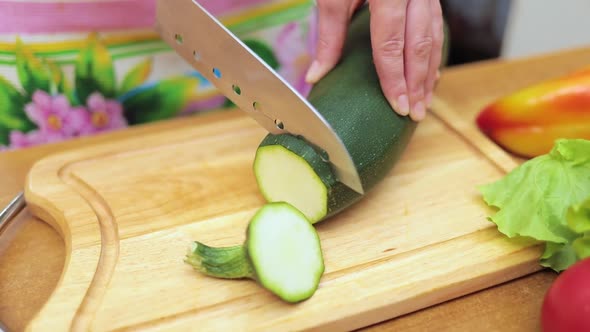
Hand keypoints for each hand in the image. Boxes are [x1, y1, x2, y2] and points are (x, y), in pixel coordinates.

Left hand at [305, 0, 443, 120]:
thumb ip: (329, 33)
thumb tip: (317, 75)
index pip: (392, 44)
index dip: (394, 78)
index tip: (397, 105)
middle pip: (419, 45)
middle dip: (418, 83)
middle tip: (415, 113)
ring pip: (434, 37)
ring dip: (429, 72)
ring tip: (424, 101)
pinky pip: (437, 26)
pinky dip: (433, 53)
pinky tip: (430, 72)